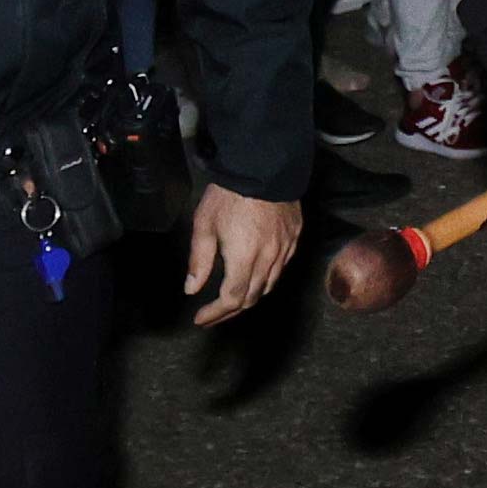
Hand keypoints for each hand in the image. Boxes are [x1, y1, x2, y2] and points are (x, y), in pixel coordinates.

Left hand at [183, 183, 301, 326]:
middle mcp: (269, 259)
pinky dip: (265, 279)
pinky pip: (281, 268)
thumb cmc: (230, 196)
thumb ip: (199, 261)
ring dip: (249, 297)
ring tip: (231, 299)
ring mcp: (285, 249)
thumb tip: (192, 289)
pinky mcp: (294, 239)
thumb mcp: (204, 225)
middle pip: (252, 297)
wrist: (265, 169)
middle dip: (230, 311)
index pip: (232, 298)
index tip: (200, 318)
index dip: (215, 313)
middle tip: (212, 314)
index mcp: (244, 258)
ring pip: (269, 285)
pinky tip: (254, 275)